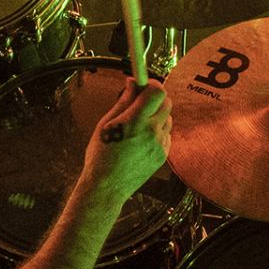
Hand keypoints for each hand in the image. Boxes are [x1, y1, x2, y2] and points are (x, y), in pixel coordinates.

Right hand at [80, 79, 170, 202]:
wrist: (107, 186)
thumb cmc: (101, 154)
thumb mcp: (106, 123)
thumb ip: (123, 101)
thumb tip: (132, 82)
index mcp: (135, 121)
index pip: (157, 91)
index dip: (151, 84)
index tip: (143, 84)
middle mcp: (151, 131)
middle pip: (167, 102)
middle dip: (155, 98)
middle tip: (141, 102)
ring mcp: (159, 145)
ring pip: (168, 118)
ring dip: (157, 115)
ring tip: (139, 124)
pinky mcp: (163, 156)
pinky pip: (167, 135)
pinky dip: (158, 132)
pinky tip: (142, 139)